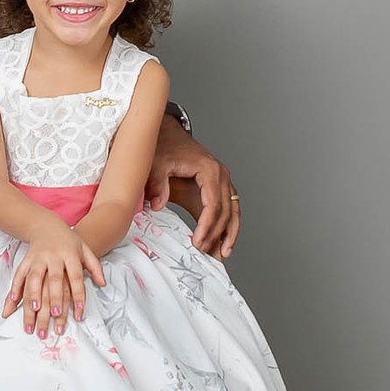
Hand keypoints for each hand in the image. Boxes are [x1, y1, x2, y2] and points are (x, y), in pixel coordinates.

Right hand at [2, 227, 105, 337]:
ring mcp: (37, 258)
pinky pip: (19, 275)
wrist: (46, 226)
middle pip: (54, 280)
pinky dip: (15, 288)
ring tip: (33, 311)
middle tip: (54, 316)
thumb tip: (103, 283)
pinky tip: (13, 302)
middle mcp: (52, 256)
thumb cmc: (68, 242)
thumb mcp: (84, 250)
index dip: (78, 295)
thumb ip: (95, 266)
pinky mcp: (25, 260)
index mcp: (69, 254)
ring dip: (32, 296)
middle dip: (53, 298)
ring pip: (34, 279)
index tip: (79, 312)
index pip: (76, 277)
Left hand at [146, 117, 240, 257]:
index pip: (213, 204)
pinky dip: (228, 227)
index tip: (198, 242)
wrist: (168, 135)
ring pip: (233, 212)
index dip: (207, 226)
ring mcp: (223, 181)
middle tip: (203, 253)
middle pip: (226, 211)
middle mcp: (222, 175)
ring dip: (229, 234)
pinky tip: (222, 243)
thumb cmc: (164, 148)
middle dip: (215, 234)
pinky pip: (229, 209)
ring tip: (222, 255)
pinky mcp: (219, 187)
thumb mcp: (156, 164)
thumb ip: (157, 184)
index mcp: (209, 170)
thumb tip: (157, 206)